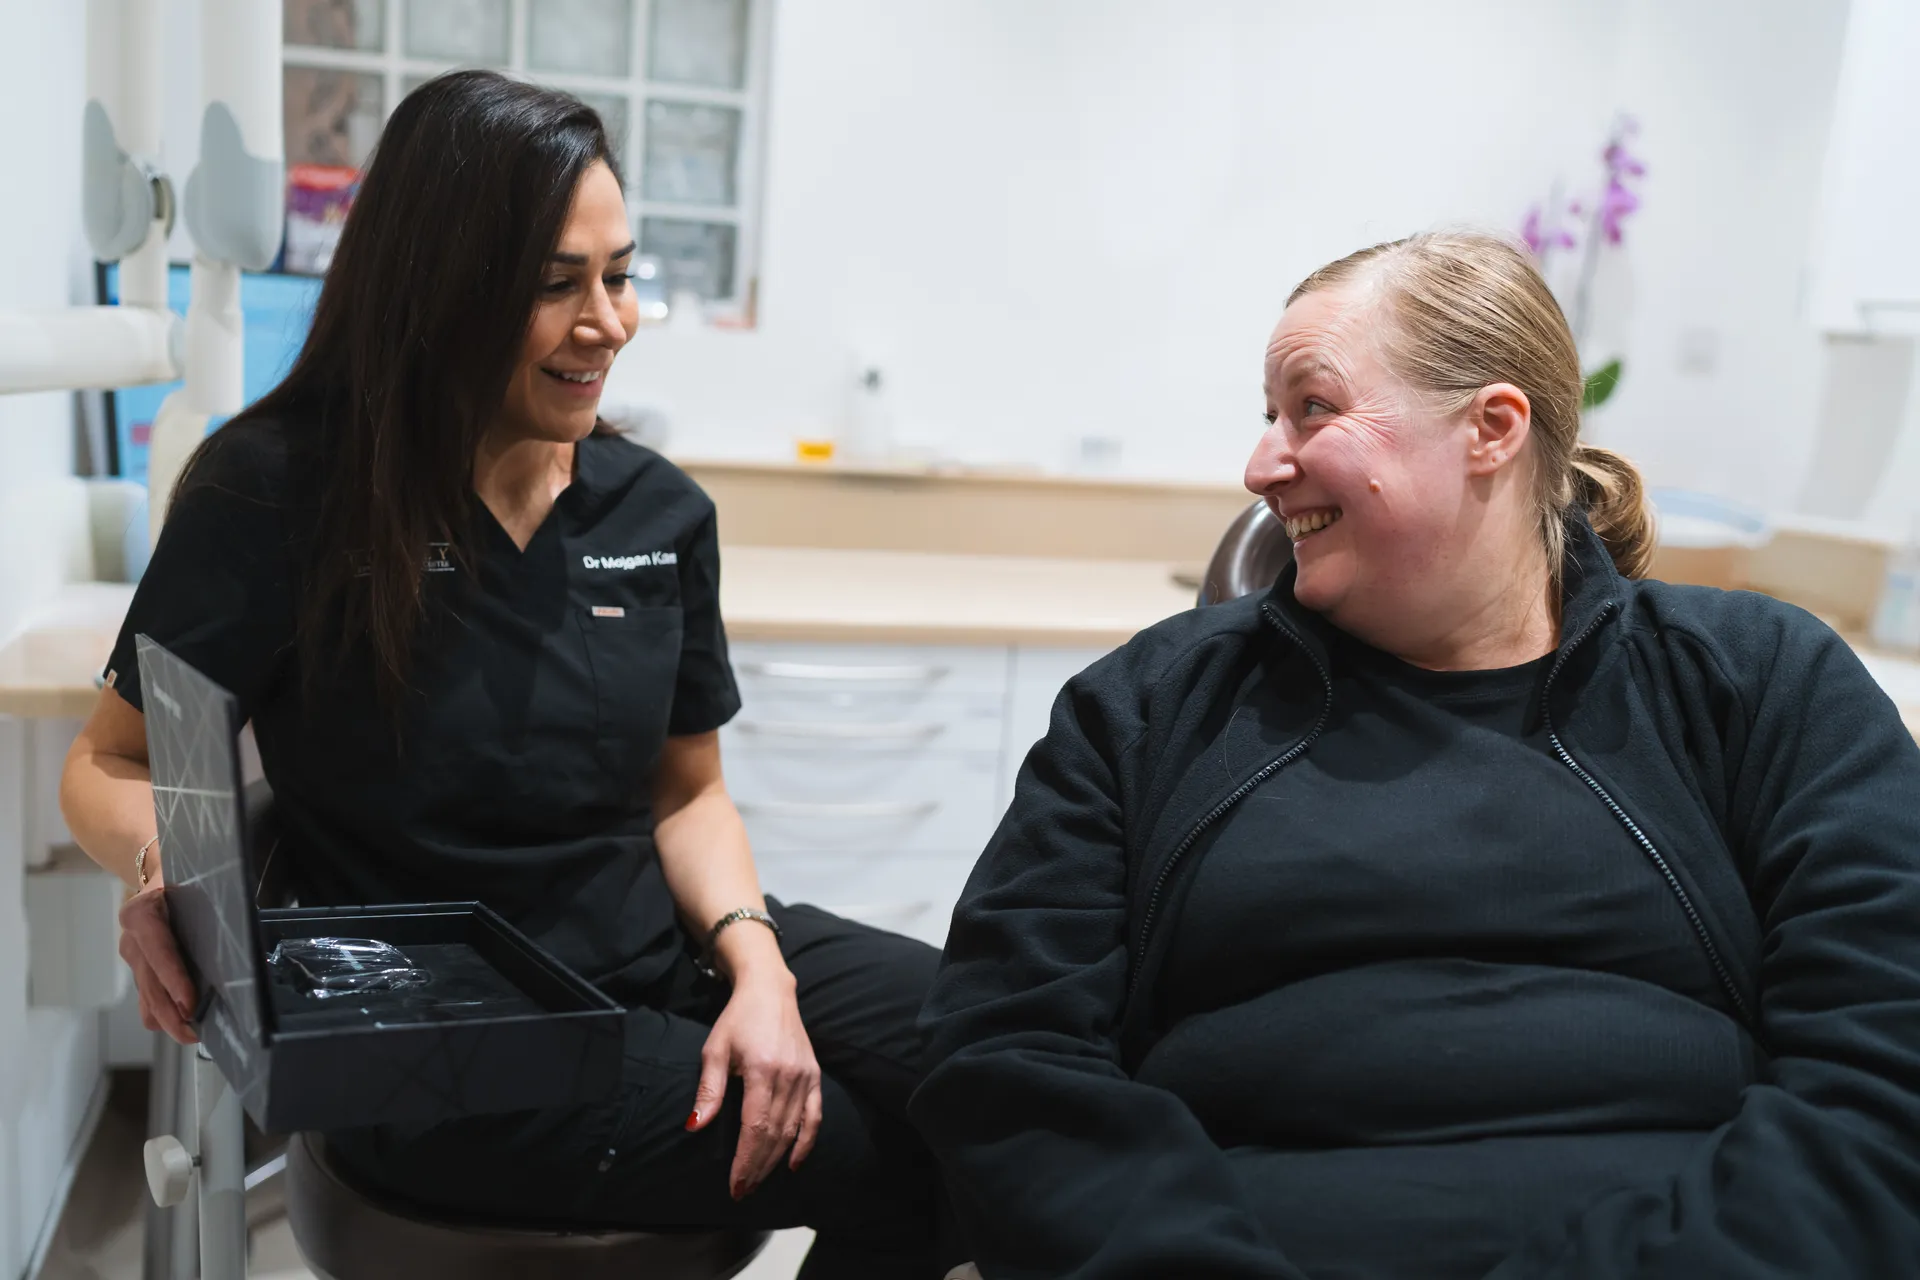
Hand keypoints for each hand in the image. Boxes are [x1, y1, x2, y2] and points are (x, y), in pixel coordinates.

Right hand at [119, 883, 197, 1043]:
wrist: (158, 874)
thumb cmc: (183, 879)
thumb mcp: (194, 884)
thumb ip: (206, 908)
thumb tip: (238, 936)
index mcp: (142, 913)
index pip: (158, 950)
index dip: (173, 979)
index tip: (189, 1003)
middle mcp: (132, 938)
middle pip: (150, 982)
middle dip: (171, 1012)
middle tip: (193, 1033)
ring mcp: (132, 955)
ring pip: (146, 995)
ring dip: (167, 1018)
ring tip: (191, 1035)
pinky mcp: (138, 968)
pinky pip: (144, 998)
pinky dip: (160, 1014)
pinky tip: (179, 1022)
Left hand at [686, 971, 822, 1199]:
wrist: (770, 991)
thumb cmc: (737, 1020)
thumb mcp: (715, 1049)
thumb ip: (709, 1090)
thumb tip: (695, 1126)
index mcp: (763, 1071)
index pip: (755, 1127)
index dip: (746, 1160)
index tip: (735, 1184)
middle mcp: (789, 1077)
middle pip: (775, 1134)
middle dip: (758, 1167)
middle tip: (742, 1191)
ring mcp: (805, 1077)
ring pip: (793, 1130)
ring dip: (776, 1160)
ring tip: (758, 1180)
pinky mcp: (815, 1076)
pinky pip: (814, 1116)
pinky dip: (806, 1142)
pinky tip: (794, 1163)